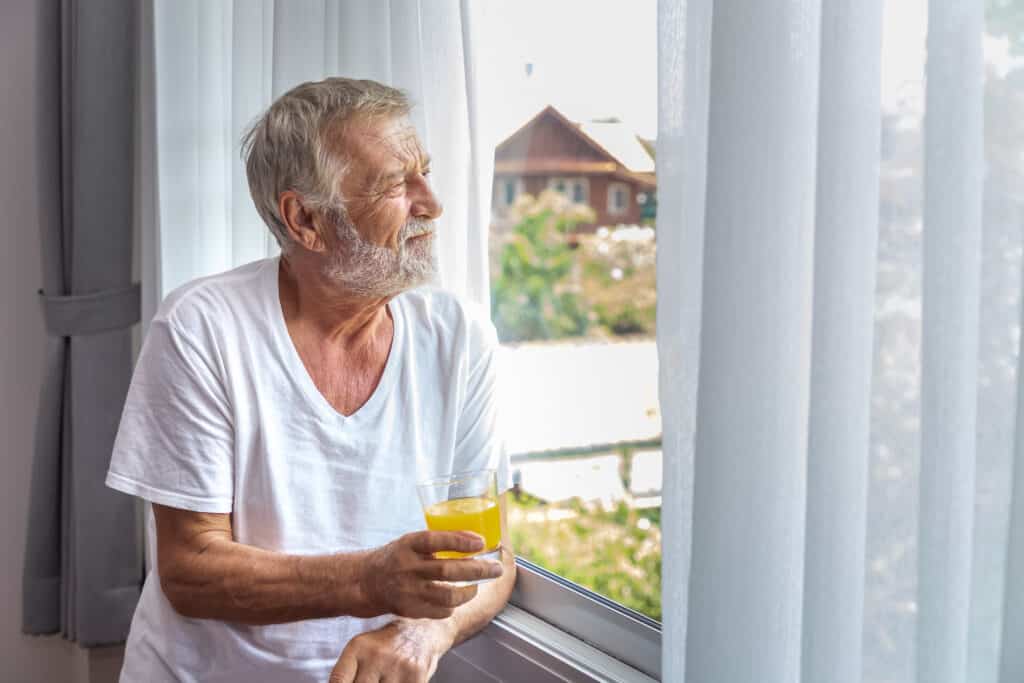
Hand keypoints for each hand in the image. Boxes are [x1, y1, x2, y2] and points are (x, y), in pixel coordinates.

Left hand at [328, 618, 452, 682]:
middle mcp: (377, 655)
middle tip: (372, 680)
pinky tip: (397, 680)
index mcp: (358, 647)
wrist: (423, 630)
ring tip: (385, 678)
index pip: (338, 681)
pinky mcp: (416, 676)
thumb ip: (348, 672)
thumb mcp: (363, 649)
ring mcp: (397, 666)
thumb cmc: (386, 645)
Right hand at [359, 531, 502, 618]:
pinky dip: (454, 606)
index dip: (459, 540)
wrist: (368, 582)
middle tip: (495, 569)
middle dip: (477, 570)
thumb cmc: (398, 557)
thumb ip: (439, 541)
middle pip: (447, 570)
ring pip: (447, 596)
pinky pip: (440, 611)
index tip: (481, 542)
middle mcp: (407, 567)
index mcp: (408, 545)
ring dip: (469, 591)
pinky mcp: (409, 610)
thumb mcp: (412, 541)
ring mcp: (407, 591)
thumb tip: (477, 540)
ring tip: (477, 586)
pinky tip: (458, 599)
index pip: (435, 540)